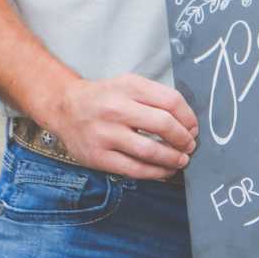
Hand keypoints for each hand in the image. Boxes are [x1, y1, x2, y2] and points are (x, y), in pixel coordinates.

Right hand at [40, 73, 198, 179]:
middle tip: (190, 145)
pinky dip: (155, 172)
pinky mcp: (98, 157)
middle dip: (183, 139)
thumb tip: (186, 122)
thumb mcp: (129, 84)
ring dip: (172, 158)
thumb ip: (156, 97)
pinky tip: (164, 170)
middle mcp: (116, 109)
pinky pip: (134, 169)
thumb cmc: (105, 98)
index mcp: (129, 87)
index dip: (188, 117)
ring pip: (150, 150)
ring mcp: (105, 134)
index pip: (170, 101)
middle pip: (163, 125)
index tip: (193, 127)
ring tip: (181, 160)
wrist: (65, 108)